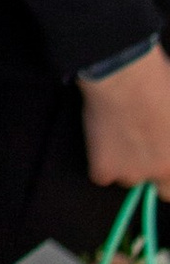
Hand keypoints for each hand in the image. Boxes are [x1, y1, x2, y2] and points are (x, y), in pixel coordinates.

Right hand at [83, 44, 169, 189]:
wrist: (124, 74)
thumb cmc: (157, 80)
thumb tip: (166, 133)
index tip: (163, 160)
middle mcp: (161, 171)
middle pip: (160, 189)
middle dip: (153, 176)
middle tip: (141, 151)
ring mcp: (132, 174)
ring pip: (126, 178)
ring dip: (123, 164)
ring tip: (118, 132)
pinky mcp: (104, 170)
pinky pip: (100, 174)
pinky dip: (99, 160)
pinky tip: (101, 135)